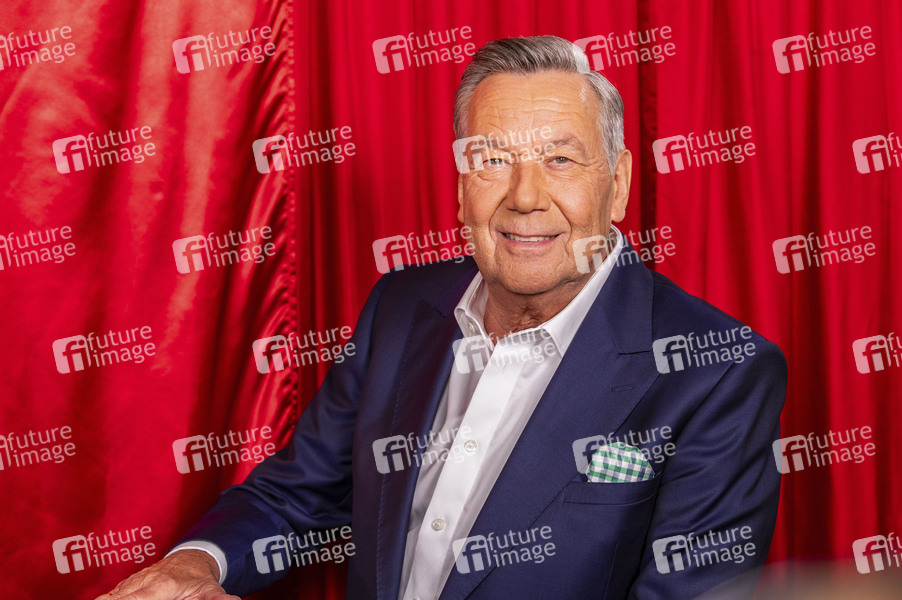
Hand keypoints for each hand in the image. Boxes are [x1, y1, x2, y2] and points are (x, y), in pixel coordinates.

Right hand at [94, 549, 239, 599]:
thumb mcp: (210, 589)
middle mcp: (142, 582)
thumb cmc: (199, 577)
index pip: (134, 599)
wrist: (191, 558)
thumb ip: (216, 598)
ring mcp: (132, 582)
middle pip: (116, 598)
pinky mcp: (125, 585)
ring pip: (110, 596)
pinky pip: (111, 595)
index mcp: (161, 586)